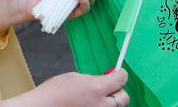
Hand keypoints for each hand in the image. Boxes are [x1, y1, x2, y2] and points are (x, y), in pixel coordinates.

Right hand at [0, 69, 128, 106]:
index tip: (119, 73)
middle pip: (124, 97)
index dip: (120, 74)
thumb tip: (105, 79)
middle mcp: (101, 104)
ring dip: (108, 101)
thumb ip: (92, 78)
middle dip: (117, 91)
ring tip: (93, 98)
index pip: (121, 79)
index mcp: (96, 88)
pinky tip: (87, 104)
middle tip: (107, 88)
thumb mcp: (74, 77)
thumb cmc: (53, 92)